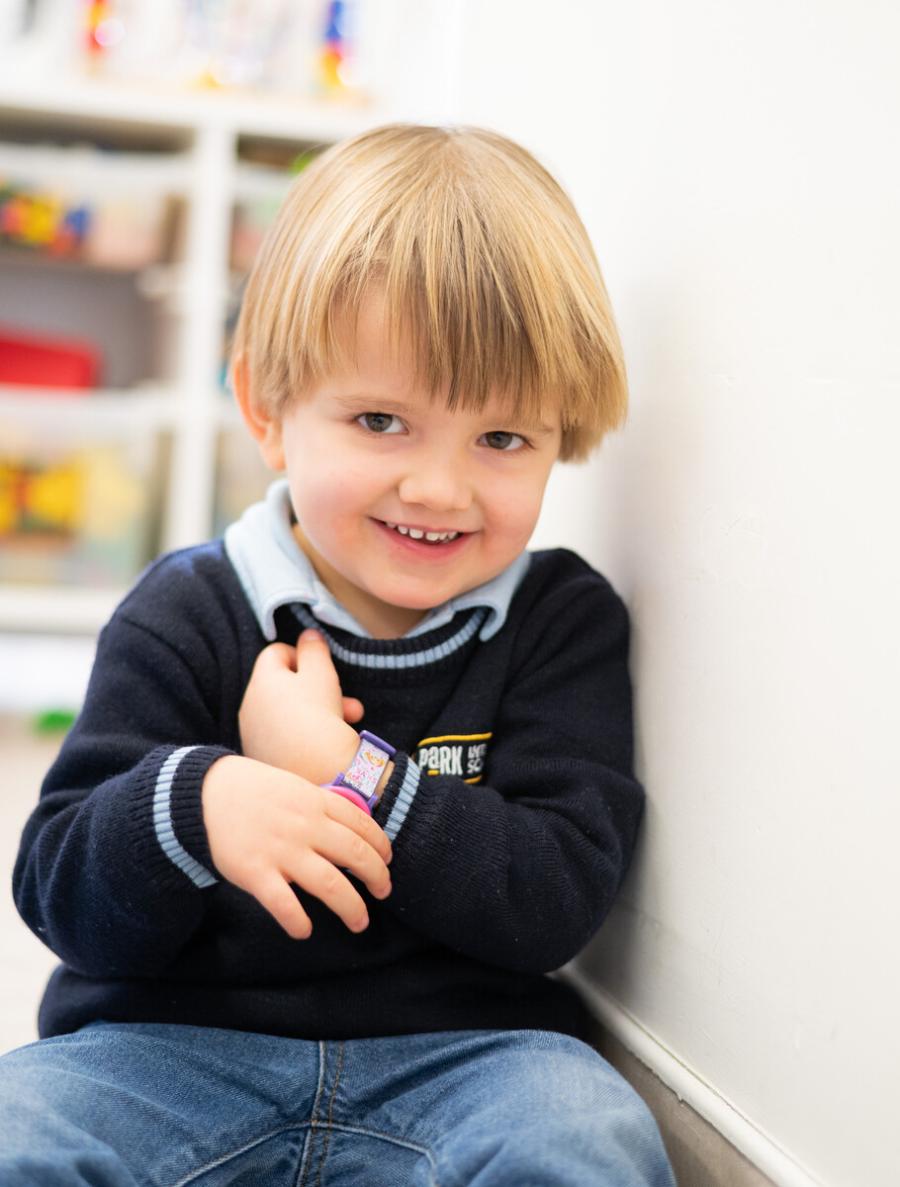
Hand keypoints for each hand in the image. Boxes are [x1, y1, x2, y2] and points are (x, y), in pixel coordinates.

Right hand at [202, 754, 391, 937]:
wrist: (205, 793)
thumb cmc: (252, 790)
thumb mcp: (294, 785)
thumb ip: (321, 805)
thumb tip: (351, 826)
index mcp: (316, 802)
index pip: (363, 826)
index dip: (381, 847)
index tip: (387, 861)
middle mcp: (305, 827)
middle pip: (356, 856)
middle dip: (377, 878)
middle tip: (384, 892)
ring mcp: (281, 851)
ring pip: (331, 885)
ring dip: (351, 908)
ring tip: (360, 922)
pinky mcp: (255, 873)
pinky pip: (284, 904)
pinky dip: (298, 921)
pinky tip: (304, 931)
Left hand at [240, 629, 361, 785]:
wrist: (316, 770)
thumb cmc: (318, 713)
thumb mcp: (321, 673)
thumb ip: (314, 649)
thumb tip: (308, 635)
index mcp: (261, 681)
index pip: (275, 652)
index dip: (302, 654)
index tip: (322, 668)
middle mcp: (250, 706)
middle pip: (285, 685)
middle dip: (320, 688)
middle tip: (346, 700)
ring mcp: (254, 735)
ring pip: (289, 712)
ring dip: (319, 711)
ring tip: (348, 720)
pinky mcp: (263, 758)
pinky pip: (285, 736)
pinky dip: (306, 733)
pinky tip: (327, 742)